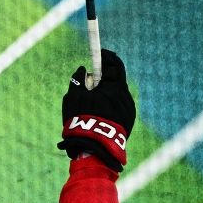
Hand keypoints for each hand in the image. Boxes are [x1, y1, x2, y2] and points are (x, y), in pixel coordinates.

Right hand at [57, 49, 135, 170]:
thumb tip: (82, 70)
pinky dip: (108, 105)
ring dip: (105, 93)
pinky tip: (97, 114)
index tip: (98, 54)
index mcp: (114, 87)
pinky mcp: (128, 121)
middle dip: (103, 78)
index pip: (114, 64)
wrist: (94, 149)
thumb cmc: (81, 120)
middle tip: (88, 80)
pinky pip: (117, 106)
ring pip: (116, 95)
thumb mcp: (73, 98)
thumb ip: (77, 81)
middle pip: (115, 80)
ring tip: (89, 102)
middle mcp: (125, 96)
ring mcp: (128, 109)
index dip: (106, 57)